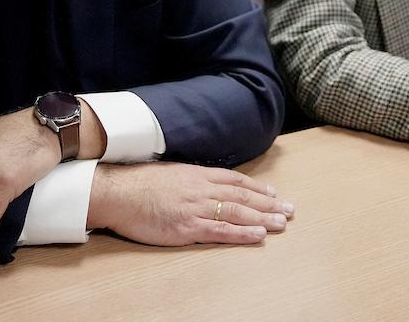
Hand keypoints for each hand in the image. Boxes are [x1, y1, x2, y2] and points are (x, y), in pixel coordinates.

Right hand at [88, 162, 293, 245]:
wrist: (118, 192)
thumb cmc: (138, 183)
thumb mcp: (170, 173)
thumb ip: (190, 179)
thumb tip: (202, 182)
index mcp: (197, 174)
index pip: (235, 180)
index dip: (257, 187)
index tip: (273, 192)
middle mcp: (202, 189)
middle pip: (243, 196)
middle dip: (269, 203)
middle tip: (290, 209)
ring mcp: (197, 208)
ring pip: (238, 212)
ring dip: (263, 217)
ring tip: (282, 222)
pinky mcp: (188, 228)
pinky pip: (222, 230)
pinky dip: (243, 233)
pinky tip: (259, 234)